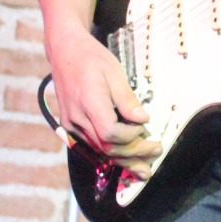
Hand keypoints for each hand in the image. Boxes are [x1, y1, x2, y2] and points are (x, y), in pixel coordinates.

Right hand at [37, 0, 160, 176]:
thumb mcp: (114, 72)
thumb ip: (127, 99)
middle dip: (133, 154)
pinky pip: (91, 146)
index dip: (131, 136)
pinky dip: (109, 154)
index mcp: (88, 101)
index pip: (110, 132)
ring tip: (143, 169)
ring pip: (98, 151)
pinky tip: (124, 160)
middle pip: (106, 147)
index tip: (146, 126)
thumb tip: (142, 120)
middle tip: (155, 152)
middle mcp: (76, 117)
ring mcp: (71, 124)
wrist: (65, 52)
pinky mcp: (70, 126)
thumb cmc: (91, 58)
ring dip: (123, 161)